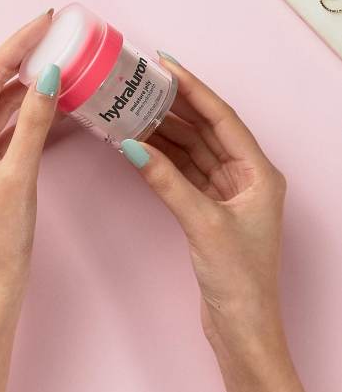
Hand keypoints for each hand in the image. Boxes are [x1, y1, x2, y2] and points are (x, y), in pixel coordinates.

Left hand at [0, 10, 59, 391]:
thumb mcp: (18, 173)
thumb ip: (35, 122)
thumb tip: (50, 76)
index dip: (17, 45)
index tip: (43, 22)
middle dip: (21, 56)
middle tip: (52, 32)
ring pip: (3, 104)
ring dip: (28, 83)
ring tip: (56, 58)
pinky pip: (10, 125)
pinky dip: (31, 110)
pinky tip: (51, 98)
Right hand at [120, 53, 306, 391]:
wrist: (241, 326)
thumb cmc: (238, 279)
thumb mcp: (201, 222)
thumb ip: (165, 180)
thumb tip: (132, 146)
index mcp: (259, 172)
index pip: (223, 118)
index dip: (195, 88)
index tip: (168, 66)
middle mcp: (246, 176)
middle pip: (207, 129)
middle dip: (177, 105)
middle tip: (145, 83)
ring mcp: (227, 190)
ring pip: (194, 148)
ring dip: (166, 130)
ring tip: (137, 108)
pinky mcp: (210, 206)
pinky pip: (185, 169)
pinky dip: (164, 157)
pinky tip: (143, 143)